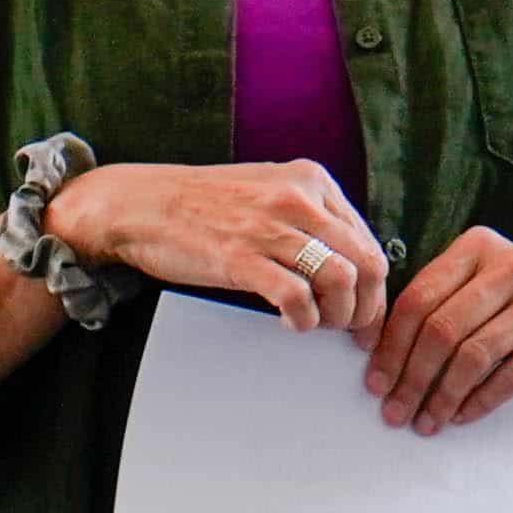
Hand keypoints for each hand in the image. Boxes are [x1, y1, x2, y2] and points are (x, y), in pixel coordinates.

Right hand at [48, 157, 390, 333]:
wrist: (138, 204)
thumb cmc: (203, 205)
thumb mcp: (269, 193)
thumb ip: (311, 219)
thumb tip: (351, 267)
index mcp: (311, 180)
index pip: (368, 242)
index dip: (375, 287)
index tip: (367, 315)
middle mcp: (297, 198)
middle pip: (364, 263)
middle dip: (365, 307)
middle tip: (351, 331)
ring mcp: (269, 226)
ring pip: (340, 279)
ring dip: (337, 315)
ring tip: (319, 324)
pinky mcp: (240, 256)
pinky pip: (297, 297)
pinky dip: (304, 319)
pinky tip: (293, 323)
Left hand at [362, 226, 512, 431]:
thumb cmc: (509, 308)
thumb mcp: (472, 288)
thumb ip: (431, 304)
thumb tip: (374, 356)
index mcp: (479, 246)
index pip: (420, 299)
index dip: (392, 346)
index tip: (375, 382)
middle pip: (443, 329)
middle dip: (413, 377)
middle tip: (395, 411)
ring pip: (473, 355)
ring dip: (442, 396)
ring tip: (425, 421)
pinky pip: (510, 376)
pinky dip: (480, 401)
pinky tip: (461, 416)